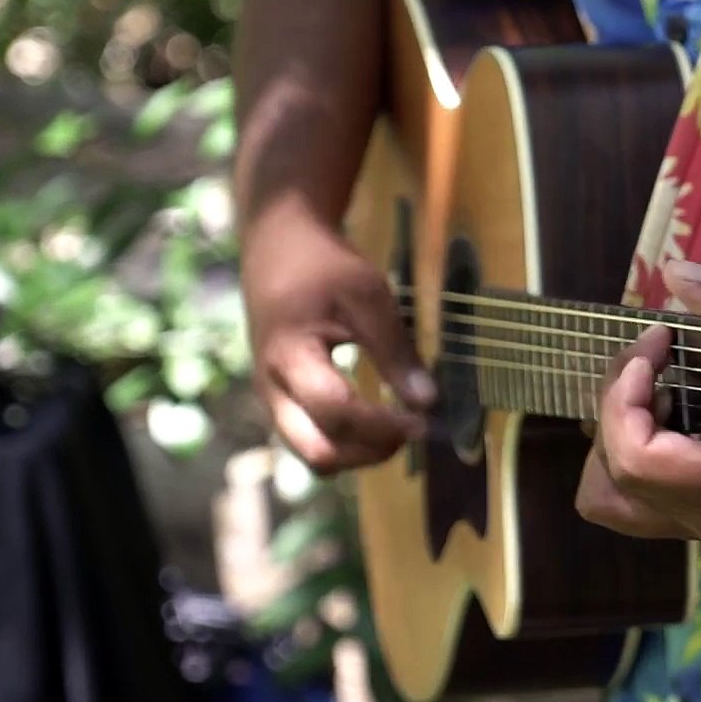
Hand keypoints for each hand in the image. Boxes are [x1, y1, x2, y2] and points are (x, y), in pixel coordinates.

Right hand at [242, 222, 434, 473]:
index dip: (383, 424)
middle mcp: (272, 389)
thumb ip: (396, 350)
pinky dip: (348, 442)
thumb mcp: (368, 296)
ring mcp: (272, 399)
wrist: (278, 245)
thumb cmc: (325, 267)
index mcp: (289, 356)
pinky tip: (379, 420)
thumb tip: (428, 402)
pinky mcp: (282, 401)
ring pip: (314, 455)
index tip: (425, 421)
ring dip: (360, 453)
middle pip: (317, 453)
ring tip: (400, 426)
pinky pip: (313, 440)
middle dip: (369, 453)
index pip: (336, 410)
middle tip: (412, 430)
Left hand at [576, 260, 700, 548]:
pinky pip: (643, 500)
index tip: (658, 339)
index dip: (625, 391)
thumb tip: (679, 275)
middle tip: (655, 365)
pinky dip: (636, 457)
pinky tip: (675, 413)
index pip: (637, 456)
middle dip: (616, 412)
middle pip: (612, 480)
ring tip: (658, 394)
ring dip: (616, 443)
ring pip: (614, 502)